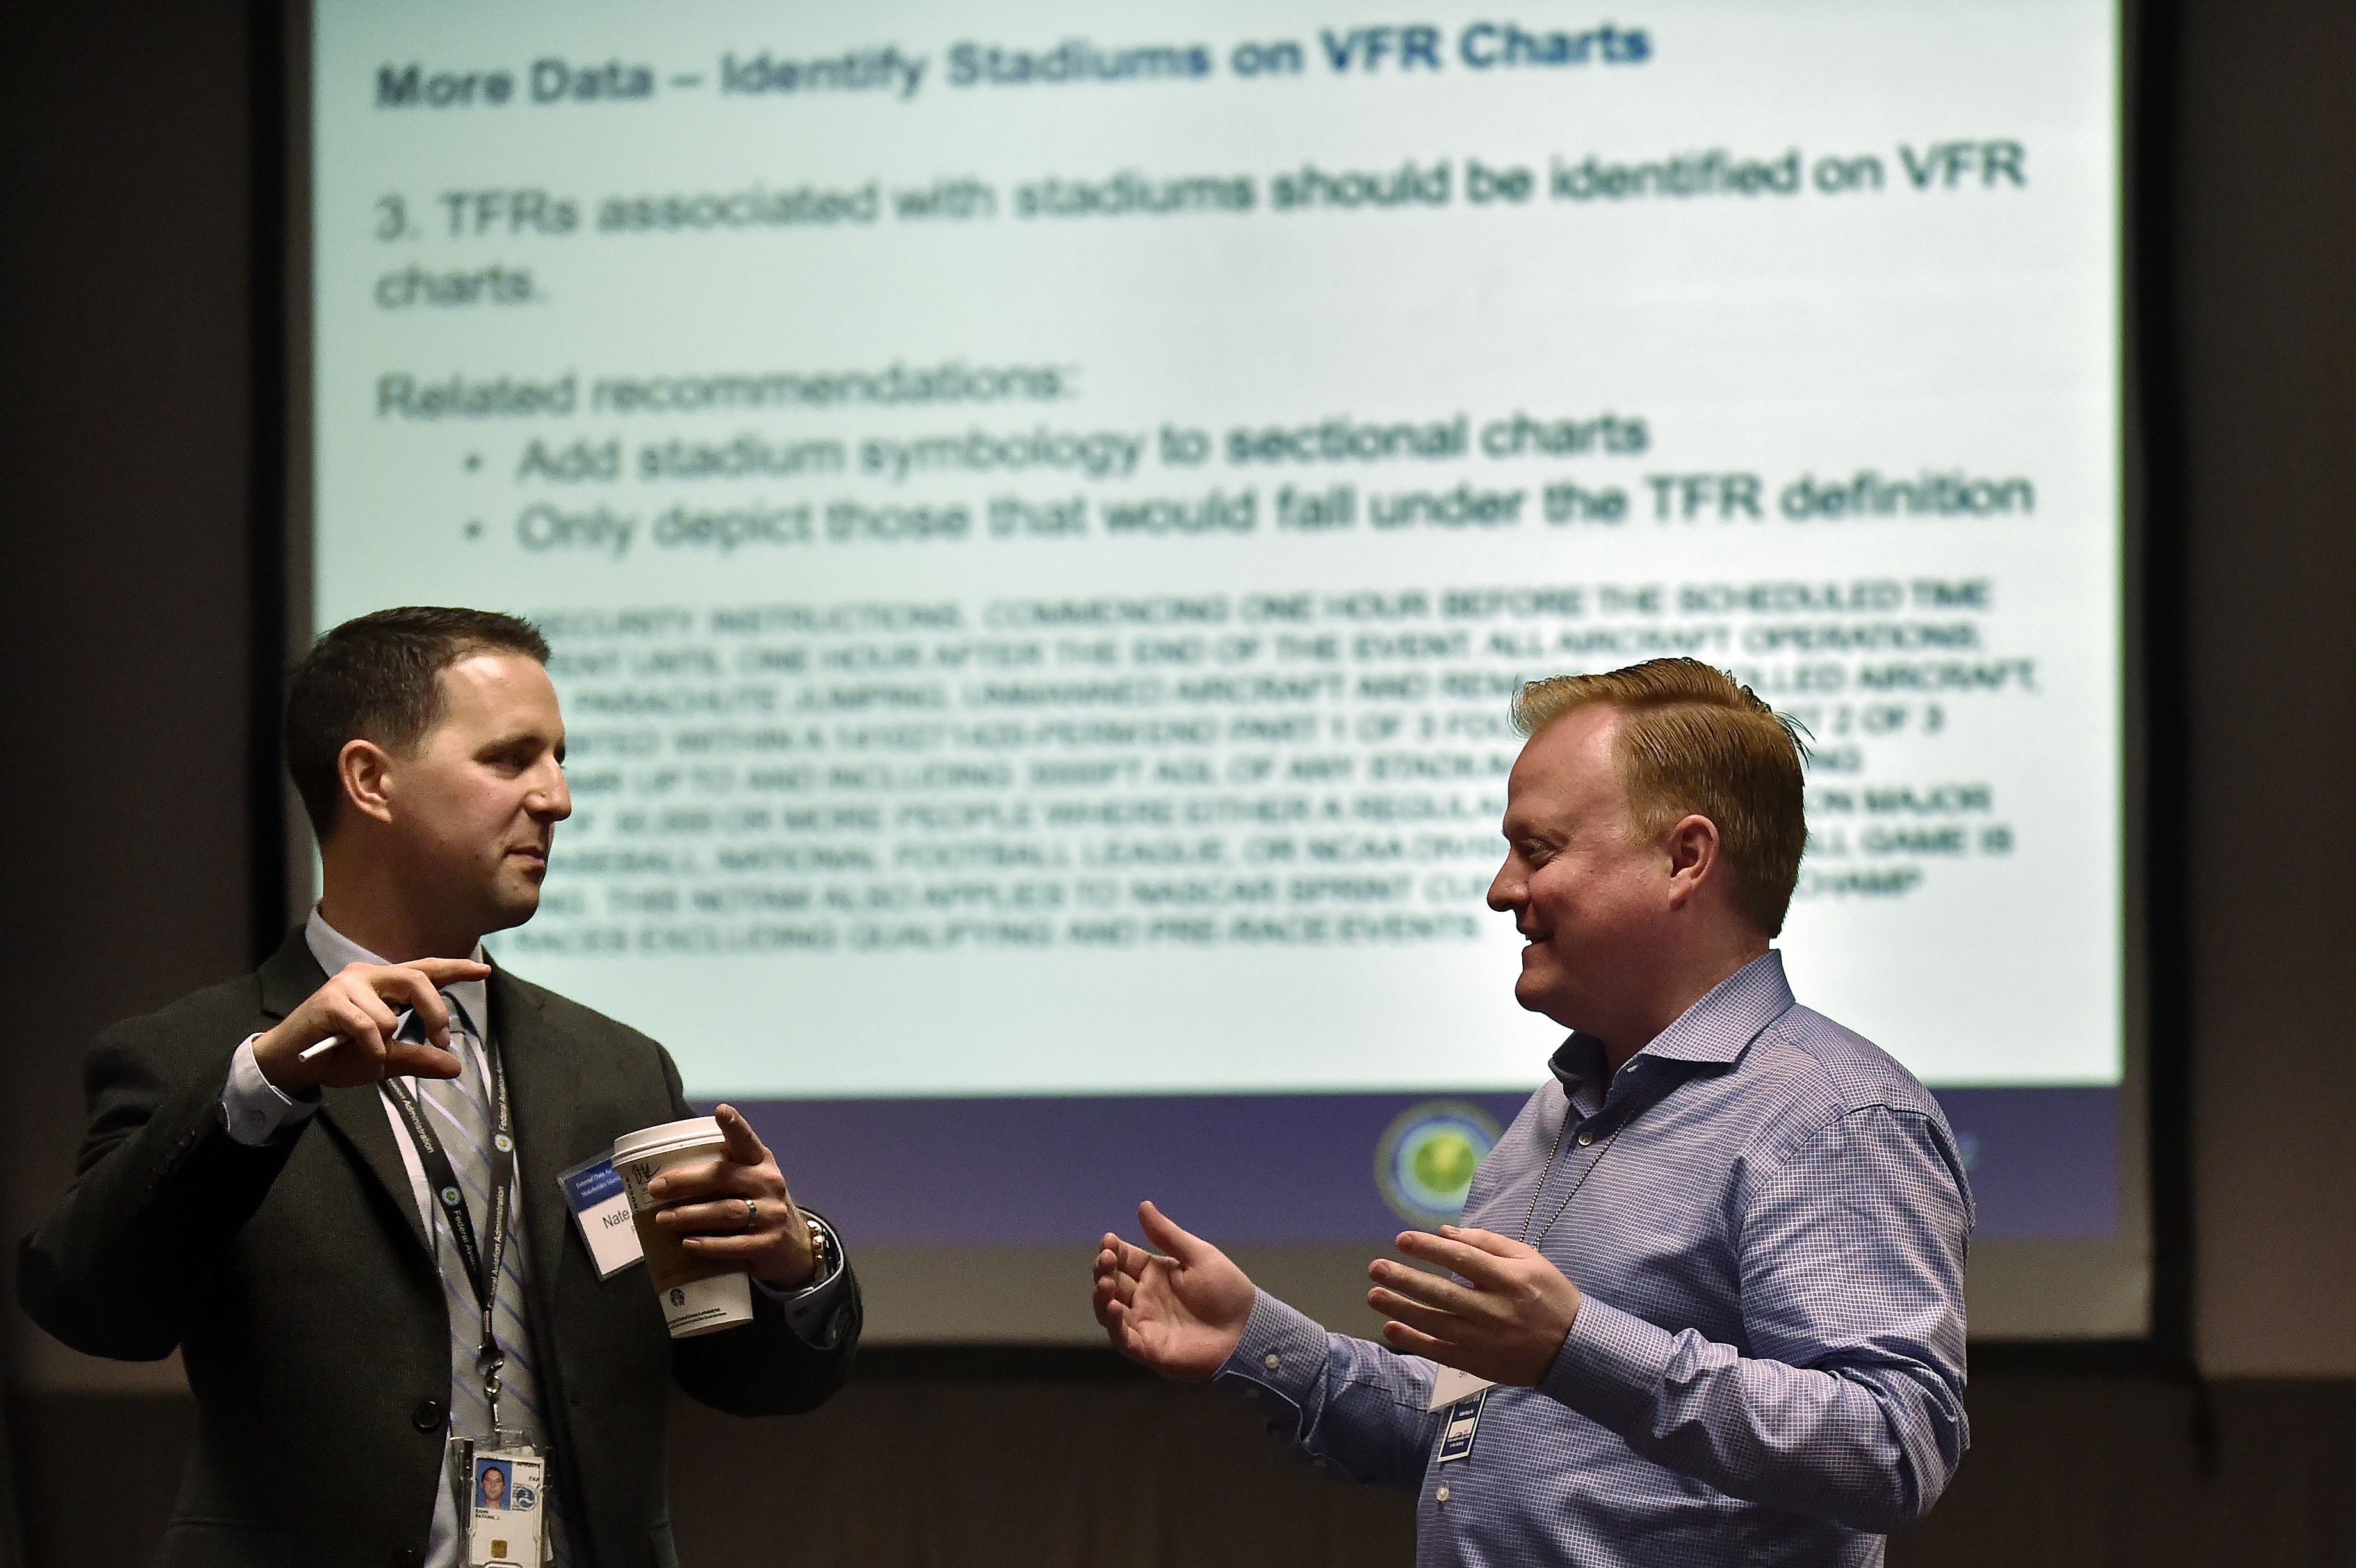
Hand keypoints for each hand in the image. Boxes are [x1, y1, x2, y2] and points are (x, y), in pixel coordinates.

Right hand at [252, 959, 488, 1093]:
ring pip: (390, 1014)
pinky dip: (371, 1049)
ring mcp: (346, 985)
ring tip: (367, 1054)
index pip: (425, 969)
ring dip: (385, 1044)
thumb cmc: (337, 1055)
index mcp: (383, 983)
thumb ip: (417, 1058)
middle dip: (435, 1013)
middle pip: (418, 981)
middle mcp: (366, 975)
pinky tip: (362, 1057)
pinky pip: (368, 1027)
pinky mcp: (329, 1002)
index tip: (484, 971)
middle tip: (441, 1041)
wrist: (291, 1064)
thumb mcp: (385, 1059)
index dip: (455, 968)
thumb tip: (454, 1066)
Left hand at [647, 1105, 815, 1291]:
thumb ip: (723, 1172)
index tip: (721, 1111)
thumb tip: (665, 1175)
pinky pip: (735, 1244)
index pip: (746, 1141)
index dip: (735, 1126)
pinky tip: (688, 1244)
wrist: (795, 1245)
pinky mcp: (769, 1244)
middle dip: (687, 1181)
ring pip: (728, 1211)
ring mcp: (772, 1214)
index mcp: (760, 1162)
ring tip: (663, 1219)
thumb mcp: (750, 1181)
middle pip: (725, 1177)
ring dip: (691, 1215)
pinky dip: (709, 1245)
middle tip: (656, 1188)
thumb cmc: (758, 1205)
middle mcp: (769, 1183)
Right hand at [1091, 1201, 1255, 1381]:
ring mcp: (1144, 1323)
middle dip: (1103, 1269)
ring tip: (1106, 1281)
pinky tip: (1114, 1306)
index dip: (1112, 1250)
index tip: (1109, 1240)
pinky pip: (1122, 1337)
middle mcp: (1145, 1298)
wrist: (1247, 1331)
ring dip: (1101, 1295)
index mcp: (1156, 1274)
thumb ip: (1167, 1235)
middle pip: (1112, 1282)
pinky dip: (1113, 1323)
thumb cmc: (1227, 1291)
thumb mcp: (1198, 1256)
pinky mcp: (1147, 1348)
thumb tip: (1143, 1205)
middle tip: (1107, 1259)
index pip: (1124, 1259)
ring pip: (1109, 1310)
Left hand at [1366, 1226, 1585, 1386]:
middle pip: (1444, 1293)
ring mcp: (1486, 1340)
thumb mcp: (1530, 1260)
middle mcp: (1496, 1311)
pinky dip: (1414, 1341)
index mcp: (1511, 1280)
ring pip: (1437, 1324)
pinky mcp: (1480, 1363)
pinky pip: (1440, 1352)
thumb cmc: (1550, 1296)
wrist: (1574, 1349)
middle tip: (1375, 1268)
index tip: (1402, 1239)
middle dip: (1406, 1280)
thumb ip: (1489, 1243)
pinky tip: (1391, 1328)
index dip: (1430, 1249)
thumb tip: (1446, 1232)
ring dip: (1402, 1309)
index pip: (1464, 1260)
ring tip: (1374, 1295)